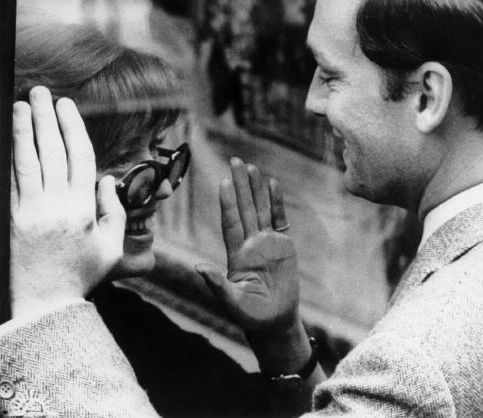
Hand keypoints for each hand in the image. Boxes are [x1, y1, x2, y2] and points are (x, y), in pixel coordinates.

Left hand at [10, 87, 125, 316]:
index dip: (73, 128)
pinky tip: (8, 139)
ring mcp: (31, 210)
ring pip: (27, 161)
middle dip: (47, 119)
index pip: (79, 157)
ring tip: (21, 105)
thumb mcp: (111, 247)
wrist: (46, 306)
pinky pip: (10, 181)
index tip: (67, 106)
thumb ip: (112, 211)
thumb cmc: (82, 276)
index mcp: (83, 209)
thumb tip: (108, 180)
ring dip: (23, 130)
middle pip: (52, 152)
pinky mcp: (11, 219)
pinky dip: (9, 157)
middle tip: (42, 93)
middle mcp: (57, 204)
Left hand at [196, 157, 298, 332]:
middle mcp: (250, 244)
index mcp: (236, 255)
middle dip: (241, 185)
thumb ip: (217, 284)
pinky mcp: (283, 246)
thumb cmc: (250, 315)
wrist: (274, 321)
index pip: (231, 222)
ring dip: (257, 189)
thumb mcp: (231, 301)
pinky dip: (277, 203)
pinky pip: (280, 221)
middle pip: (245, 208)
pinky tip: (274, 186)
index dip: (228, 202)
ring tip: (252, 167)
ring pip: (261, 210)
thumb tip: (199, 267)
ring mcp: (267, 243)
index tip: (224, 182)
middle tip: (236, 160)